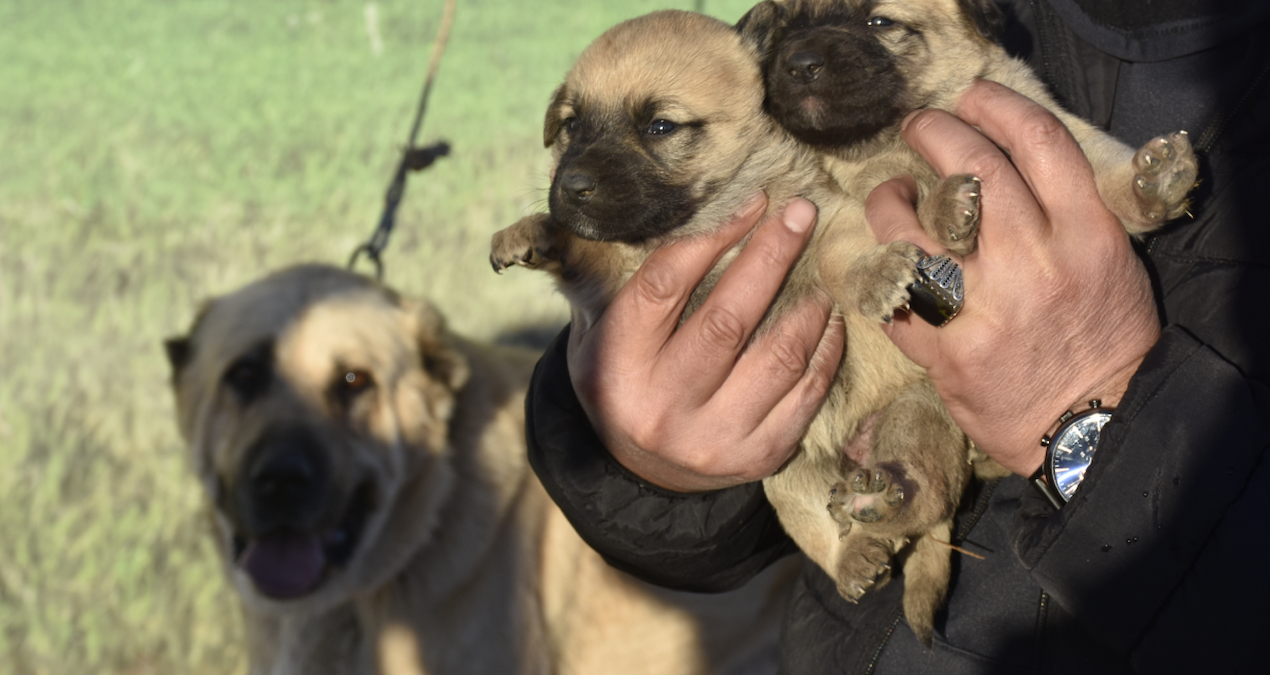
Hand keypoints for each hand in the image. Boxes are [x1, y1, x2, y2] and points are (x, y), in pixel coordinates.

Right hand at [567, 193, 844, 491]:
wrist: (637, 471)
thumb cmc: (621, 377)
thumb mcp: (593, 332)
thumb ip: (613, 277)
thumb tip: (648, 206)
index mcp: (617, 365)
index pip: (666, 285)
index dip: (712, 237)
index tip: (751, 203)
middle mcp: (662, 406)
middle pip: (727, 320)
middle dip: (771, 256)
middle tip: (801, 214)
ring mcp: (712, 438)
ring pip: (777, 359)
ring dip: (807, 306)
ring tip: (820, 273)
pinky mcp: (756, 458)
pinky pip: (805, 396)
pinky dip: (824, 352)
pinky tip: (828, 322)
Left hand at [865, 80, 1160, 475]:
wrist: (1093, 429)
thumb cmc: (1105, 343)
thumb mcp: (1111, 264)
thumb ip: (1066, 215)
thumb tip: (1009, 171)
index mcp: (1085, 234)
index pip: (1038, 142)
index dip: (996, 106)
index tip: (971, 98)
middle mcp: (1033, 261)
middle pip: (970, 170)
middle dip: (934, 133)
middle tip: (917, 128)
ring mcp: (984, 307)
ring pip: (914, 230)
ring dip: (890, 201)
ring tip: (891, 195)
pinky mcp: (946, 351)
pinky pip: (893, 296)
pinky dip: (879, 271)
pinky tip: (880, 261)